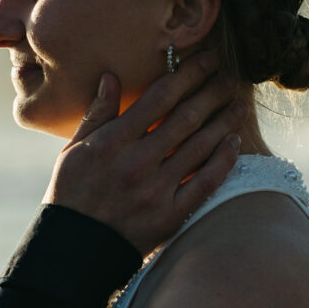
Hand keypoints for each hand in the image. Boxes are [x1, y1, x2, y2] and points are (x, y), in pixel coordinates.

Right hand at [47, 53, 244, 254]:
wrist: (74, 248)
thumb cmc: (71, 193)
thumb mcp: (74, 149)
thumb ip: (97, 113)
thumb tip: (112, 76)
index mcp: (112, 142)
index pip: (159, 98)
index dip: (187, 74)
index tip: (206, 59)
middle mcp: (136, 163)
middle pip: (185, 118)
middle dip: (211, 92)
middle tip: (229, 76)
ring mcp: (155, 190)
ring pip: (199, 147)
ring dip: (223, 122)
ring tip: (237, 105)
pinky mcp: (169, 215)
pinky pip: (204, 184)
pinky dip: (222, 161)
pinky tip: (234, 143)